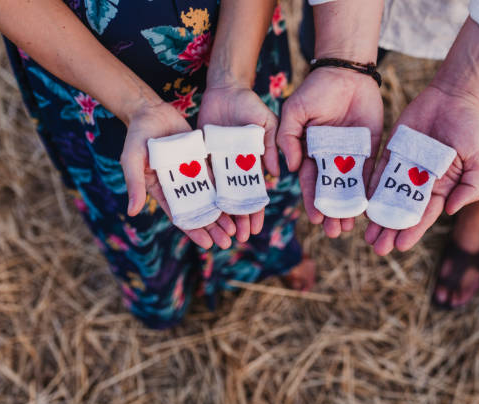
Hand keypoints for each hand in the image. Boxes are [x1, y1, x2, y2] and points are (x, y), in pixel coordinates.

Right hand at [121, 101, 235, 248]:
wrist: (150, 110)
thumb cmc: (136, 136)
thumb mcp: (132, 160)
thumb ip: (135, 184)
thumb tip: (132, 212)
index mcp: (161, 190)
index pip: (180, 216)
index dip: (194, 230)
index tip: (207, 244)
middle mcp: (178, 186)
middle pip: (198, 211)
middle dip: (212, 227)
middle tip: (227, 242)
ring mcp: (190, 173)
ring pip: (209, 198)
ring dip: (222, 214)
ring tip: (235, 228)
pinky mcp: (200, 160)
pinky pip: (215, 178)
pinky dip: (225, 190)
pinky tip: (238, 202)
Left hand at [197, 84, 278, 241]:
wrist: (224, 90)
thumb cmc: (249, 104)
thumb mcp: (266, 122)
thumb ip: (271, 145)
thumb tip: (275, 173)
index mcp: (254, 163)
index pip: (255, 192)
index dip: (256, 210)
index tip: (256, 228)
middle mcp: (236, 168)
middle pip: (237, 199)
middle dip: (239, 219)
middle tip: (239, 239)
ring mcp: (219, 164)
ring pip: (220, 195)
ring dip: (222, 214)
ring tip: (223, 234)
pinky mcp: (202, 157)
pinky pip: (202, 180)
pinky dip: (204, 196)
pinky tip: (203, 212)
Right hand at [277, 67, 382, 236]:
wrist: (346, 72)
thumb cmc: (315, 90)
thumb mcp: (293, 111)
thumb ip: (287, 138)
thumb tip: (290, 169)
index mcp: (310, 151)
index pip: (311, 182)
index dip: (313, 201)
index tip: (317, 220)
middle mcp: (330, 157)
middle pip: (331, 190)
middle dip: (332, 211)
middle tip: (336, 232)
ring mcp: (350, 154)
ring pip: (351, 187)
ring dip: (350, 207)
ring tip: (350, 227)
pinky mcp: (369, 147)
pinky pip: (370, 172)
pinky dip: (369, 190)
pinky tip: (369, 206)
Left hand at [365, 85, 478, 254]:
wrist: (455, 96)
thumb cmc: (472, 128)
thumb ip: (470, 187)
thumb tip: (451, 211)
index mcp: (441, 187)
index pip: (424, 215)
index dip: (412, 231)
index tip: (400, 246)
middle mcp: (421, 181)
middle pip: (403, 211)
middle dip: (391, 230)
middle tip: (377, 248)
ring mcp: (405, 167)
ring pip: (387, 197)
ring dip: (378, 216)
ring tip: (367, 235)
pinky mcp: (392, 152)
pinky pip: (379, 173)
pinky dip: (370, 190)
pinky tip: (362, 205)